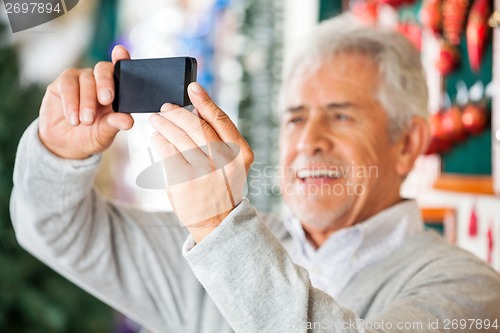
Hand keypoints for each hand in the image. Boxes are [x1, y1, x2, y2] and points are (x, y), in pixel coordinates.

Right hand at [38, 45, 133, 158]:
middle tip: (106, 100)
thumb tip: (128, 120)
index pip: (122, 70)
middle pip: (103, 70)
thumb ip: (115, 124)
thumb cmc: (91, 135)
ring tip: (86, 121)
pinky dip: (71, 103)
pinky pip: (68, 85)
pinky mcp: (62, 83)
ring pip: (86, 80)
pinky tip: (73, 119)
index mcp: (116, 90)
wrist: (66, 145)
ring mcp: (81, 79)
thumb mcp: (105, 133)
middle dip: (105, 84)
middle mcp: (99, 81)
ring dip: (86, 101)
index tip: (121, 53)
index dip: (122, 59)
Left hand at [149, 83, 253, 242]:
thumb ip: (222, 140)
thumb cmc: (223, 187)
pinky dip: (158, 140)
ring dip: (164, 123)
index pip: (221, 120)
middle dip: (177, 112)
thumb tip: (196, 110)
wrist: (217, 222)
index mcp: (240, 153)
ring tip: (156, 119)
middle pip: (196, 125)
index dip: (205, 100)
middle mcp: (224, 161)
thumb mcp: (233, 164)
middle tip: (166, 108)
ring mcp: (203, 171)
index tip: (192, 87)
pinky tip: (155, 137)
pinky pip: (166, 152)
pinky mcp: (183, 181)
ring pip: (178, 136)